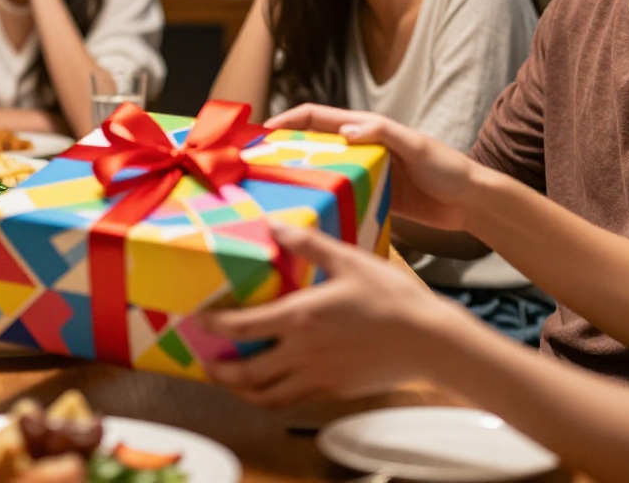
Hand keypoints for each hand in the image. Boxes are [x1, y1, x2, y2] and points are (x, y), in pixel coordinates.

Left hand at [204, 220, 466, 406]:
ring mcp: (317, 377)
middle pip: (245, 372)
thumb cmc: (392, 298)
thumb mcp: (348, 260)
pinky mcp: (333, 391)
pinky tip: (270, 387)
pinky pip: (291, 402)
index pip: (242, 326)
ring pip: (265, 396)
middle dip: (218, 369)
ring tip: (229, 379)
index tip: (199, 319)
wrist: (430, 340)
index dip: (213, 325)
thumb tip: (274, 226)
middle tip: (204, 359)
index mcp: (301, 317)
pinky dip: (270, 399)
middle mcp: (302, 353)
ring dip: (239, 390)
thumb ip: (308, 244)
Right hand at [267, 104, 481, 231]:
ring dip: (299, 178)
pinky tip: (306, 216)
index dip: (289, 119)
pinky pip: (338, 197)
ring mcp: (364, 174)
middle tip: (257, 167)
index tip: (264, 132)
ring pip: (322, 172)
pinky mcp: (370, 198)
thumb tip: (345, 131)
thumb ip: (383, 133)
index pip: (318, 117)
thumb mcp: (416, 146)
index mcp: (367, 129)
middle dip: (284, 150)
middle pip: (313, 144)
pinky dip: (321, 202)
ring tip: (273, 194)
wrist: (470, 203)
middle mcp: (360, 149)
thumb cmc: (448, 167)